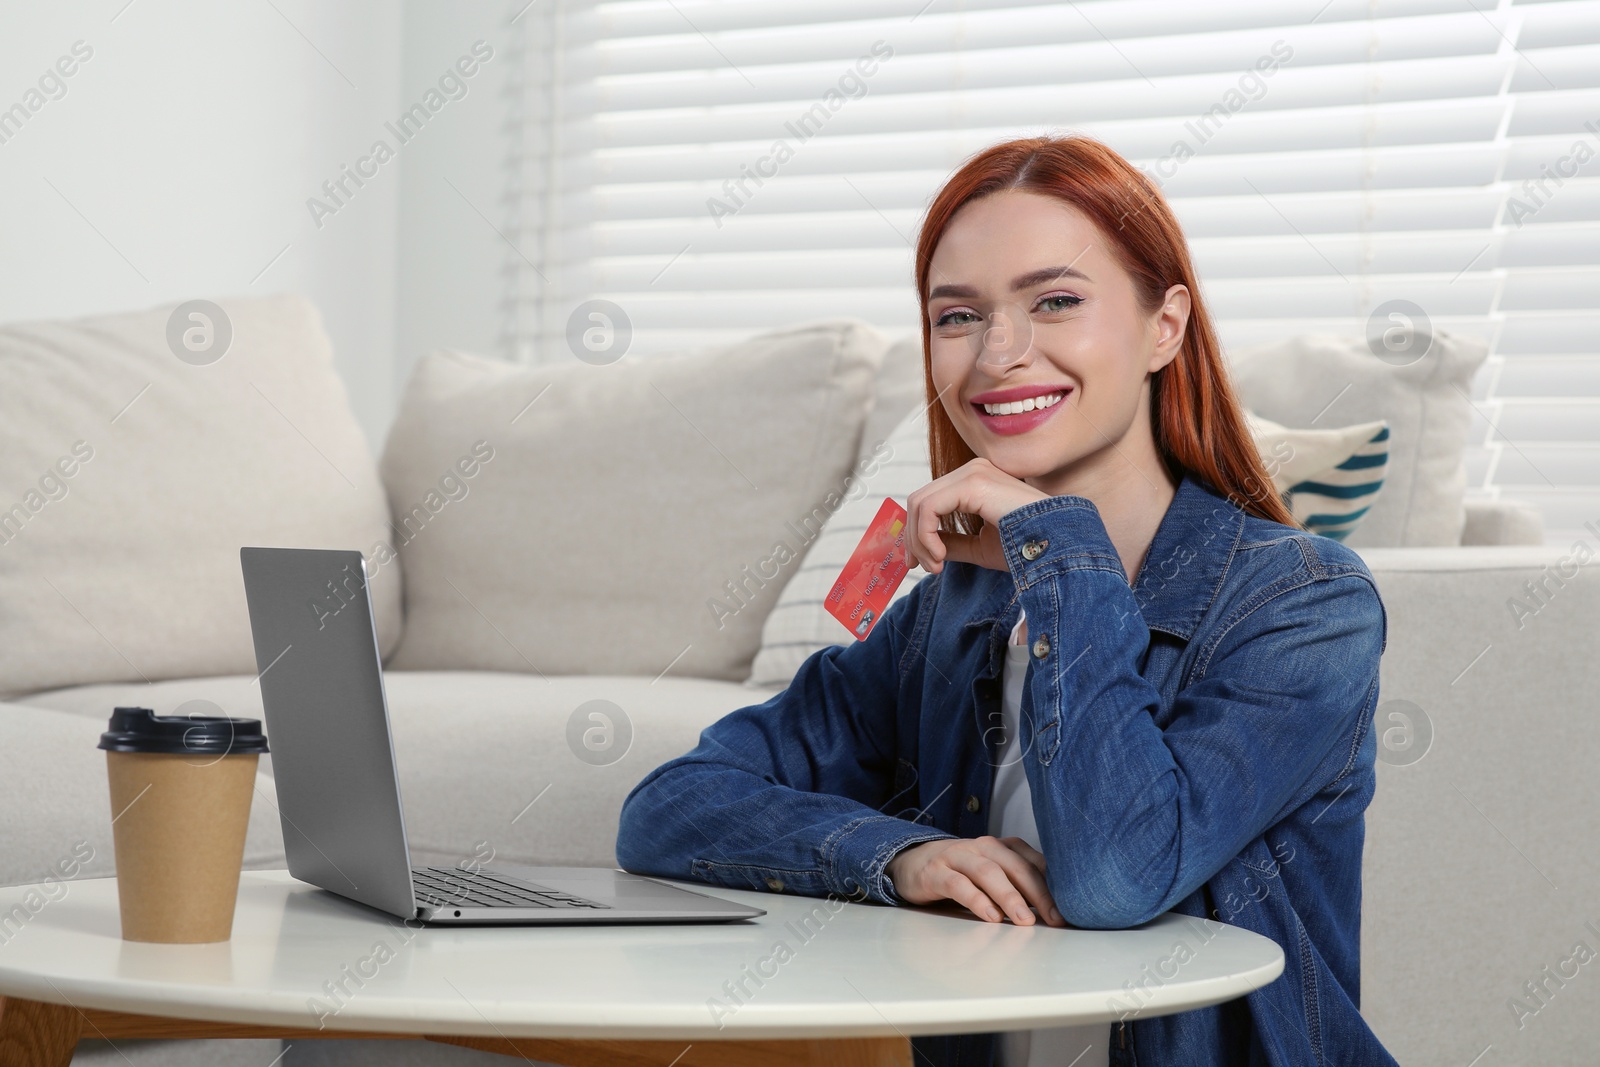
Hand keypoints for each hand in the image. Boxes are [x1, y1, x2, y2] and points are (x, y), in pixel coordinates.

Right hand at [886, 836, 1065, 926]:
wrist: (913, 862)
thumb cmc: (963, 873)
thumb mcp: (993, 874)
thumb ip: (1019, 885)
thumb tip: (1055, 910)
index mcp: (1002, 846)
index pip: (1033, 862)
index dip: (1053, 885)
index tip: (1068, 911)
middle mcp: (983, 846)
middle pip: (1015, 866)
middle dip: (1038, 893)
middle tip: (1054, 918)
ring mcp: (958, 856)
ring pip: (988, 872)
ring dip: (1009, 897)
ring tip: (1024, 920)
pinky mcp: (936, 871)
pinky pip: (958, 884)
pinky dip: (976, 900)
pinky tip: (990, 916)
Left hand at [905, 458, 1046, 573]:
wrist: (1057, 545)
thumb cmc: (1028, 548)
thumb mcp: (980, 546)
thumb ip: (952, 543)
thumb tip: (923, 548)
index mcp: (975, 481)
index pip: (930, 500)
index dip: (916, 532)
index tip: (920, 563)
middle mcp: (972, 470)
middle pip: (919, 500)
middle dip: (913, 538)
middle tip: (923, 567)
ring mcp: (972, 472)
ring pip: (919, 503)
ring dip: (919, 540)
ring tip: (936, 565)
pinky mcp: (972, 482)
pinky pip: (929, 508)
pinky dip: (926, 535)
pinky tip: (940, 556)